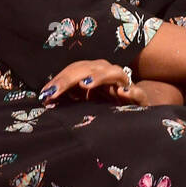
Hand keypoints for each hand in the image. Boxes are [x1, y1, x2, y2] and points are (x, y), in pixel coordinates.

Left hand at [38, 59, 178, 106]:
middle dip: (70, 79)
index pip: (76, 70)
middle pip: (91, 68)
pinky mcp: (140, 100)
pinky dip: (132, 91)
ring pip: (115, 73)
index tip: (45, 93)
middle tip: (53, 91)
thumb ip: (68, 100)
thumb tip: (45, 98)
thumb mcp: (84, 105)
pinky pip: (138, 92)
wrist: (137, 118)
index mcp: (95, 75)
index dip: (60, 80)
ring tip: (85, 84)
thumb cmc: (107, 110)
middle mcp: (110, 76)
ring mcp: (125, 86)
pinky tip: (122, 94)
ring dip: (100, 76)